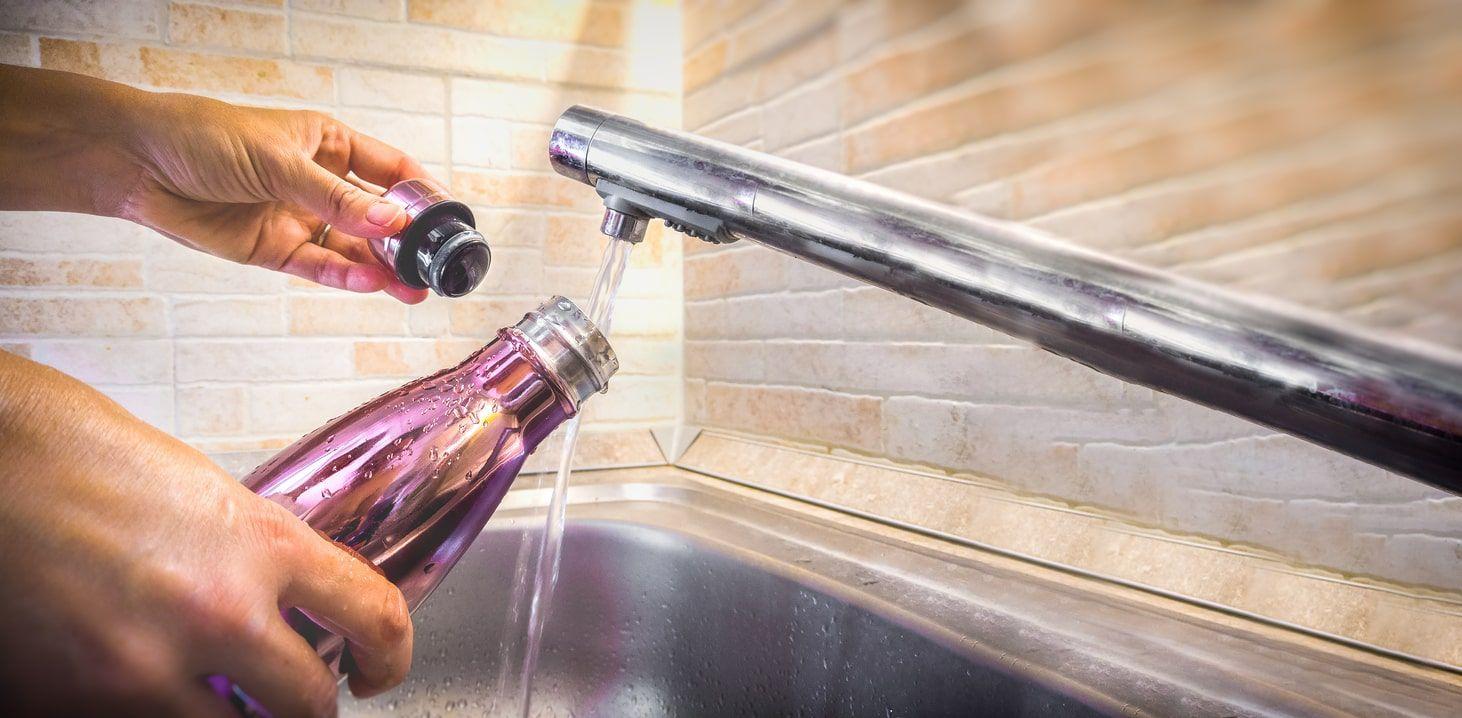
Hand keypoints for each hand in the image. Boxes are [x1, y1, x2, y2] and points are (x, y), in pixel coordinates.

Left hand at [0, 66, 429, 302]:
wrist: (137, 164)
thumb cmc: (203, 137)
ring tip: (412, 289)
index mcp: (329, 145)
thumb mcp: (279, 161)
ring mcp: (299, 218)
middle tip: (434, 267)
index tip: (448, 217)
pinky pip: (320, 267)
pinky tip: (370, 284)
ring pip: (354, 250)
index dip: (421, 193)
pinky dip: (344, 277)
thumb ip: (337, 197)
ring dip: (383, 270)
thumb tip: (392, 222)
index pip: (390, 170)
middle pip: (377, 218)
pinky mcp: (274, 250)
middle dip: (406, 243)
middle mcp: (320, 184)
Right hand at [0, 351, 412, 716]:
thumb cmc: (78, 455)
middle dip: (310, 707)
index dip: (392, 657)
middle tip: (299, 697)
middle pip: (309, 704)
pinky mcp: (79, 702)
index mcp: (261, 542)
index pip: (373, 614)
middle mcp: (219, 611)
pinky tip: (140, 682)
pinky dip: (155, 713)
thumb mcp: (202, 492)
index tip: (379, 670)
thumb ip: (253, 552)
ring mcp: (147, 667)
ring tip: (223, 699)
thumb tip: (284, 600)